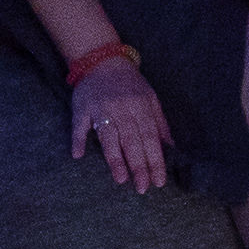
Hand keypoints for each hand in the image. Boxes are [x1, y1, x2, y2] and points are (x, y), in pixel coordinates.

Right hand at [68, 55, 168, 187]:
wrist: (102, 60)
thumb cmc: (130, 83)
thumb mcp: (151, 99)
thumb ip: (160, 123)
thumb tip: (171, 149)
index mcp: (141, 106)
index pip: (150, 137)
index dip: (155, 160)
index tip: (158, 181)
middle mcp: (121, 108)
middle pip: (131, 140)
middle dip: (138, 165)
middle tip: (142, 188)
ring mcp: (100, 108)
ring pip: (108, 135)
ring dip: (114, 158)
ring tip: (120, 179)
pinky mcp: (81, 107)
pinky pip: (79, 124)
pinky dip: (77, 138)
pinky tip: (78, 155)